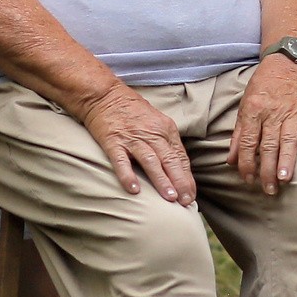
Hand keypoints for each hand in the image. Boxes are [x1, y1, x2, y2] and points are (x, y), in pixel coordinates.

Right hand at [78, 81, 196, 205]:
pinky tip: (133, 189)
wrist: (104, 94)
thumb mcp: (156, 123)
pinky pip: (122, 160)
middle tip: (186, 202)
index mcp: (165, 129)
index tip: (191, 196)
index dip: (187, 178)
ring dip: (161, 181)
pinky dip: (128, 175)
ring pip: (151, 161)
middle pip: (170, 160)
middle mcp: (152, 134)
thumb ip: (166, 144)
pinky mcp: (113, 141)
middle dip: (180, 183)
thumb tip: (178, 170)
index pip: (180, 157)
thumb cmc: (132, 112)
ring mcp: (132, 138)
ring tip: (169, 198)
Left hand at [232, 55, 296, 194]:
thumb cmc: (263, 85)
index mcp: (253, 111)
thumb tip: (231, 160)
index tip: (248, 180)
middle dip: (266, 169)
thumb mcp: (245, 105)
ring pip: (287, 139)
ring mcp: (291, 110)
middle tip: (268, 189)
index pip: (247, 142)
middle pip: (267, 145)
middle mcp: (271, 112)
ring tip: (284, 178)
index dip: (246, 163)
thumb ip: (238, 133)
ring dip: (286, 159)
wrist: (286, 60)